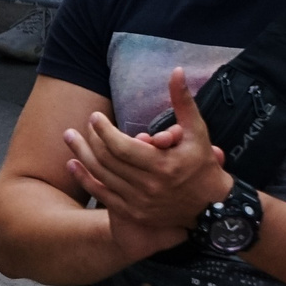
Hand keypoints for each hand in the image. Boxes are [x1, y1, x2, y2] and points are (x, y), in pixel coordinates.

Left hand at [63, 67, 228, 252]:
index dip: (103, 130)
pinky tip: (73, 164)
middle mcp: (150, 187)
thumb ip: (183, 102)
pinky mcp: (135, 214)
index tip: (95, 117)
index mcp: (164, 166)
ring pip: (101, 176)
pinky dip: (85, 180)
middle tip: (78, 126)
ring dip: (81, 156)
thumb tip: (176, 71)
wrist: (215, 211)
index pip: (121, 146)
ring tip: (69, 138)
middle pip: (107, 160)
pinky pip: (103, 196)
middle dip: (88, 140)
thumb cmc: (204, 167)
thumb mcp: (198, 134)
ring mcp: (141, 203)